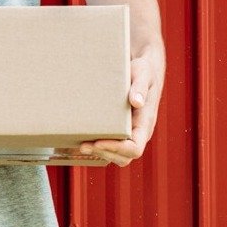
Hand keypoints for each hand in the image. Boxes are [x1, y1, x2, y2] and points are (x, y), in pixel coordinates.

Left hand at [80, 47, 164, 166]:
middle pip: (124, 157)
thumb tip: (136, 101)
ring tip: (81, 144)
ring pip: (115, 155)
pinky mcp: (118, 129)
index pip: (134, 148)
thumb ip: (140, 86)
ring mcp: (128, 133)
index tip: (98, 141)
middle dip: (104, 153)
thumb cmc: (143, 70)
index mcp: (145, 123)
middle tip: (83, 145)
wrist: (140, 69)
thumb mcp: (143, 73)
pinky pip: (109, 146)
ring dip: (98, 153)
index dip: (117, 149)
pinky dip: (96, 147)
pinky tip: (81, 140)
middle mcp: (138, 132)